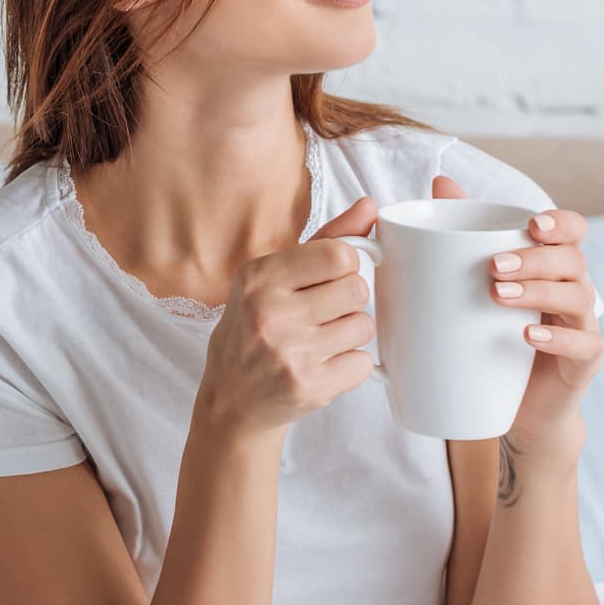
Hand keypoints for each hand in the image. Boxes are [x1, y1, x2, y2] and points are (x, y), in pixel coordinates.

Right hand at [196, 194, 385, 441]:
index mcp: (260, 278)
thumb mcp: (273, 279)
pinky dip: (350, 365)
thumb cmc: (255, 330)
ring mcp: (290, 353)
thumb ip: (325, 240)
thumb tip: (370, 206)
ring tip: (321, 340)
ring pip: (364, 326)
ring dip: (350, 333)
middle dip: (349, 300)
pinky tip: (323, 364)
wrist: (232, 398)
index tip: (332, 277)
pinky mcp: (309, 387)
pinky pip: (362, 363)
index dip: (345, 265)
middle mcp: (271, 313)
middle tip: (325, 312)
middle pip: (357, 290)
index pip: (339, 255)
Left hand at [432, 173, 601, 454]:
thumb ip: (460, 234)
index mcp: (549, 265)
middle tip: (493, 265)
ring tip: (498, 294)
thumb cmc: (492, 336)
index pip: (571, 231)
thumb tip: (440, 181)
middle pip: (572, 259)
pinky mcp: (582, 363)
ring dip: (539, 291)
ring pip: (578, 296)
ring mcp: (581, 326)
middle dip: (535, 258)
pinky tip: (527, 336)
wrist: (514, 407)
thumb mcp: (474, 285)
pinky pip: (583, 345)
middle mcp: (572, 289)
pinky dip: (556, 338)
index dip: (560, 222)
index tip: (531, 223)